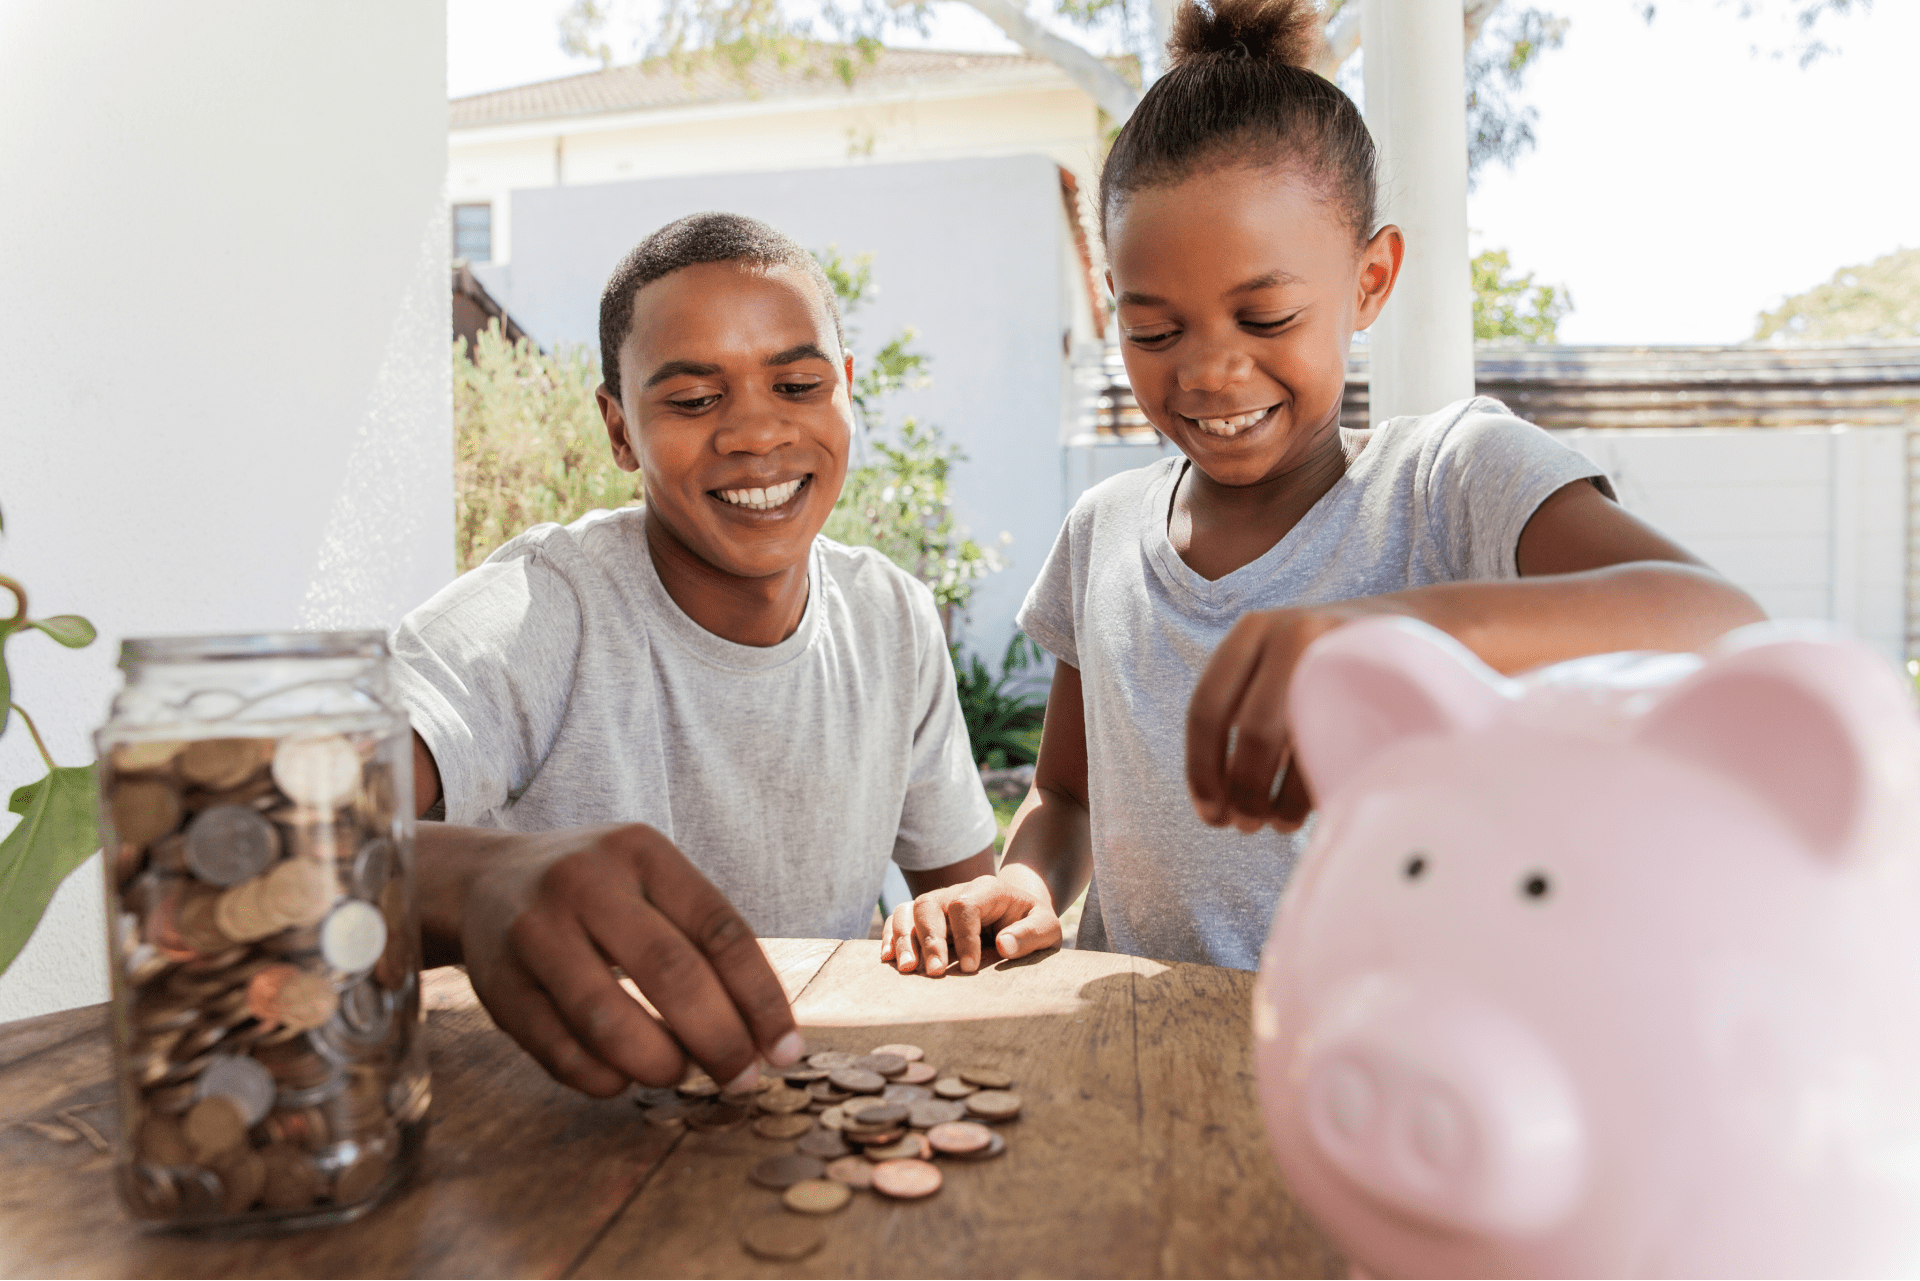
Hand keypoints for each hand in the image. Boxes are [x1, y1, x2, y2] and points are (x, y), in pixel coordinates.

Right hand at [453, 823, 804, 1096]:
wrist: (486, 881)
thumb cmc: (599, 894)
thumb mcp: (650, 884)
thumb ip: (703, 944)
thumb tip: (765, 1037)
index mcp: (641, 851)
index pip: (720, 929)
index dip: (761, 998)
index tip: (785, 1050)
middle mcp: (585, 882)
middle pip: (671, 972)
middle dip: (719, 1039)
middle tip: (741, 1078)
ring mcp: (535, 932)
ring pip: (609, 1019)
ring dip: (660, 1064)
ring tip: (681, 1075)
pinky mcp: (497, 986)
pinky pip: (560, 1051)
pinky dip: (604, 1079)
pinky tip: (624, 1079)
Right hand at [877, 867, 1059, 975]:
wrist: (1019, 914)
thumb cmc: (1033, 924)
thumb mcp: (1047, 928)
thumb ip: (1031, 934)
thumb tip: (1003, 945)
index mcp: (988, 890)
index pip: (965, 905)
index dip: (964, 936)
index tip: (972, 968)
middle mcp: (957, 892)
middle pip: (930, 904)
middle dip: (929, 940)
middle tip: (936, 973)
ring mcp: (938, 903)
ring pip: (909, 910)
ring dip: (904, 939)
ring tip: (907, 970)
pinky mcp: (925, 918)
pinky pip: (899, 919)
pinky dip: (891, 936)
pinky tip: (888, 958)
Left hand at [1187, 604, 1381, 832]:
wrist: (1419, 626)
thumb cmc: (1329, 668)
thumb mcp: (1279, 666)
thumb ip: (1245, 713)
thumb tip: (1216, 800)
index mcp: (1250, 633)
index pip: (1207, 707)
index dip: (1201, 769)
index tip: (1210, 813)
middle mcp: (1290, 633)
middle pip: (1254, 730)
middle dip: (1245, 791)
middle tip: (1246, 826)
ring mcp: (1340, 651)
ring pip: (1302, 743)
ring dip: (1282, 800)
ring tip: (1280, 824)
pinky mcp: (1383, 677)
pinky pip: (1344, 747)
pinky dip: (1321, 787)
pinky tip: (1318, 804)